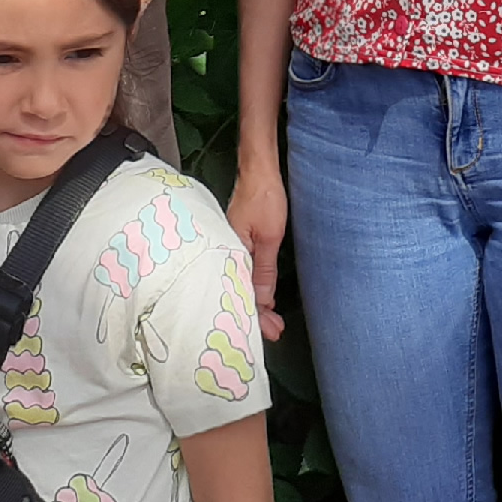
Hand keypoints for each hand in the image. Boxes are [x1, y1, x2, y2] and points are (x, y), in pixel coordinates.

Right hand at [226, 161, 288, 339]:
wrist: (258, 170)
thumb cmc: (263, 198)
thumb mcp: (269, 237)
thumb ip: (264, 270)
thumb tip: (261, 301)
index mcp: (229, 253)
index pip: (240, 294)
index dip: (256, 316)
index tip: (272, 331)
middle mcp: (226, 253)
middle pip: (238, 291)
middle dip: (257, 315)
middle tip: (276, 330)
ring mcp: (230, 247)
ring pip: (240, 282)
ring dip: (256, 302)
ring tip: (272, 320)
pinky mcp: (236, 241)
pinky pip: (241, 271)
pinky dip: (252, 286)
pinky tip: (261, 295)